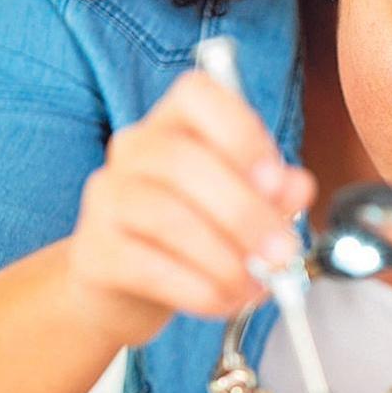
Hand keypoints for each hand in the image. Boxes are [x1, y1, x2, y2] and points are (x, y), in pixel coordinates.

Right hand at [65, 71, 315, 345]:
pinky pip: (150, 267)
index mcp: (177, 122)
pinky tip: (224, 299)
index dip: (242, 133)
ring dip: (225, 258)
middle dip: (246, 212)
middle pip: (185, 163)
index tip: (277, 180)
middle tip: (282, 251)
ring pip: (168, 217)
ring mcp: (107, 196)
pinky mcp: (95, 251)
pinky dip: (199, 287)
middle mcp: (135, 148)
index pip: (198, 93)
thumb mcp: (247, 206)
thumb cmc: (197, 234)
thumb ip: (276, 191)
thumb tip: (296, 186)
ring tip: (257, 284)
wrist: (129, 289)